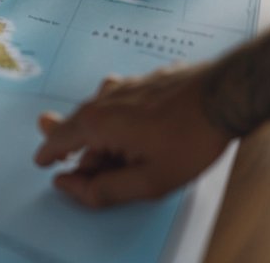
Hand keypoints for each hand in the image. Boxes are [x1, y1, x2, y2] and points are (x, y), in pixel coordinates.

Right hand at [34, 67, 232, 208]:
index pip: (57, 141)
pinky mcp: (142, 80)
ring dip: (104, 138)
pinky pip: (120, 104)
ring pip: (100, 116)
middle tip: (95, 172)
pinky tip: (143, 134)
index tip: (45, 164)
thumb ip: (105, 189)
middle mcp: (102, 98)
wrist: (225, 94)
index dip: (49, 155)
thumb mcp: (148, 181)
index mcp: (96, 122)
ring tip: (125, 157)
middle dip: (83, 154)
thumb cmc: (190, 138)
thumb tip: (69, 186)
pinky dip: (121, 122)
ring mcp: (123, 85)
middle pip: (79, 129)